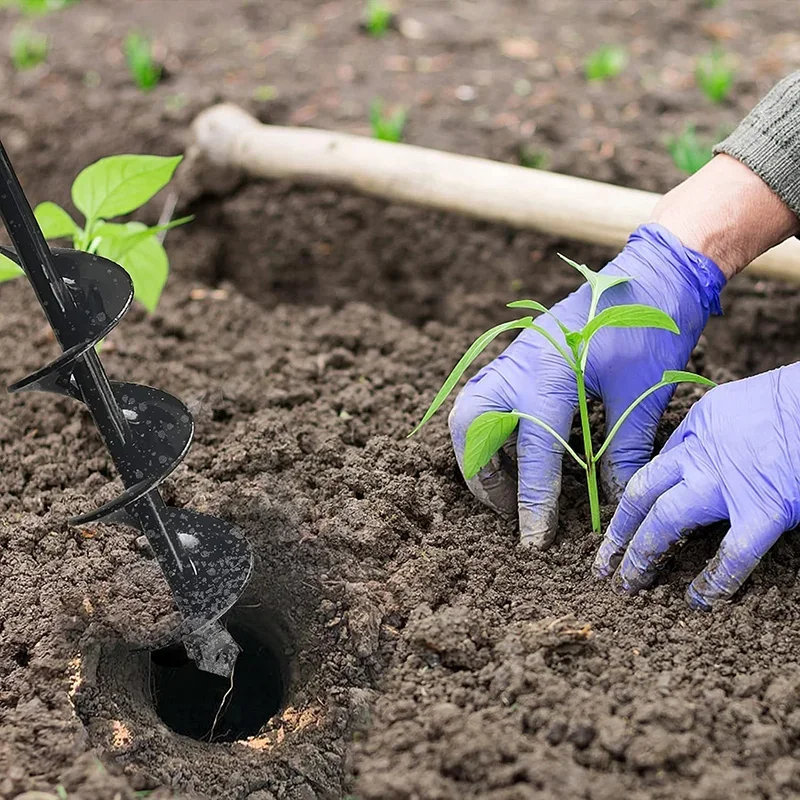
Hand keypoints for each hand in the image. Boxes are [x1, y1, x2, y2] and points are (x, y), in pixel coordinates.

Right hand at [449, 223, 724, 547]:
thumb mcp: (642, 393)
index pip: (533, 451)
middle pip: (471, 426)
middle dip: (481, 475)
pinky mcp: (519, 356)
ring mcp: (513, 357)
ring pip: (469, 411)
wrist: (652, 271)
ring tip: (503, 487)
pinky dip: (487, 431)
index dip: (534, 501)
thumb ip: (623, 450)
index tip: (534, 540)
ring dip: (476, 453)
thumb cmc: (652, 326)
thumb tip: (614, 502)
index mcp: (549, 372)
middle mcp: (518, 364)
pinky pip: (484, 398)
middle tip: (507, 510)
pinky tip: (511, 452)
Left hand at [593, 365, 799, 607]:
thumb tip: (710, 459)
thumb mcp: (741, 404)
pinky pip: (731, 555)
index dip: (636, 499)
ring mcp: (726, 485)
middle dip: (619, 531)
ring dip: (643, 554)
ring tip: (628, 582)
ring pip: (666, 521)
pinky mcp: (763, 511)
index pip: (656, 467)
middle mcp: (701, 454)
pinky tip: (698, 600)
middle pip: (643, 494)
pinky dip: (713, 582)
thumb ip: (717, 433)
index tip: (624, 522)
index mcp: (698, 424)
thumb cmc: (797, 400)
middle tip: (603, 562)